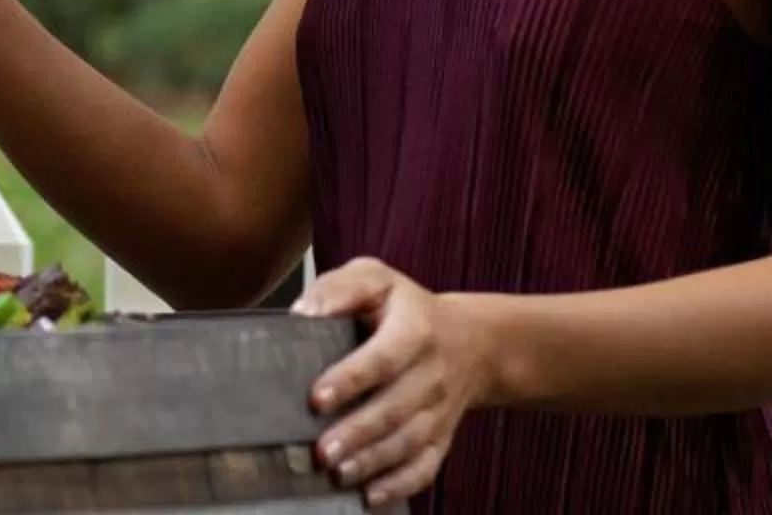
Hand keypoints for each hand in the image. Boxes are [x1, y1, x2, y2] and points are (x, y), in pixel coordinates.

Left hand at [294, 259, 493, 503]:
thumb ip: (339, 289)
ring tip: (337, 473)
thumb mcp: (376, 278)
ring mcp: (439, 410)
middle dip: (357, 433)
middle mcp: (432, 374)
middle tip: (320, 452)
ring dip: (372, 462)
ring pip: (408, 442)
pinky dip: (400, 485)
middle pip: (396, 408)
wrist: (470, 341)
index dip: (350, 379)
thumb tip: (301, 314)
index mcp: (415, 330)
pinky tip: (371, 497)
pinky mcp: (441, 437)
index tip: (316, 398)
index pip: (383, 358)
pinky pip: (426, 466)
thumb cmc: (405, 307)